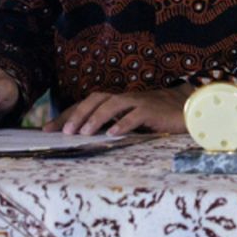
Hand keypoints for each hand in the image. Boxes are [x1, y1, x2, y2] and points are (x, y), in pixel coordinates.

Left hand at [43, 85, 191, 135]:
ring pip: (113, 104)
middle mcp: (126, 98)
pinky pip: (136, 115)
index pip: (87, 104)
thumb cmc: (159, 117)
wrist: (188, 109)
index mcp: (119, 101)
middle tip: (64, 132)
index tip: (48, 129)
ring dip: (96, 118)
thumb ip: (114, 125)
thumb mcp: (132, 120)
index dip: (67, 114)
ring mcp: (140, 102)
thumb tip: (87, 138)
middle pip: (96, 99)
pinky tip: (113, 135)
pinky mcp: (153, 110)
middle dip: (78, 114)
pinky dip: (123, 124)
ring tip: (83, 133)